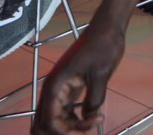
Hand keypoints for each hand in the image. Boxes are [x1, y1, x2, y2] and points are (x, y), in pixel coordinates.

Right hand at [32, 20, 125, 134]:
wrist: (107, 28)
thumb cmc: (103, 47)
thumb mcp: (100, 74)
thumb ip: (94, 99)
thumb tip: (89, 118)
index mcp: (55, 86)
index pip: (48, 120)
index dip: (62, 132)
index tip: (85, 131)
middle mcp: (53, 90)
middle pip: (44, 123)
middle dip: (62, 132)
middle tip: (85, 130)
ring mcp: (60, 91)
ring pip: (56, 119)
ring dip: (71, 127)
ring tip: (95, 121)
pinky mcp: (70, 90)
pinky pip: (65, 112)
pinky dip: (75, 120)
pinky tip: (92, 118)